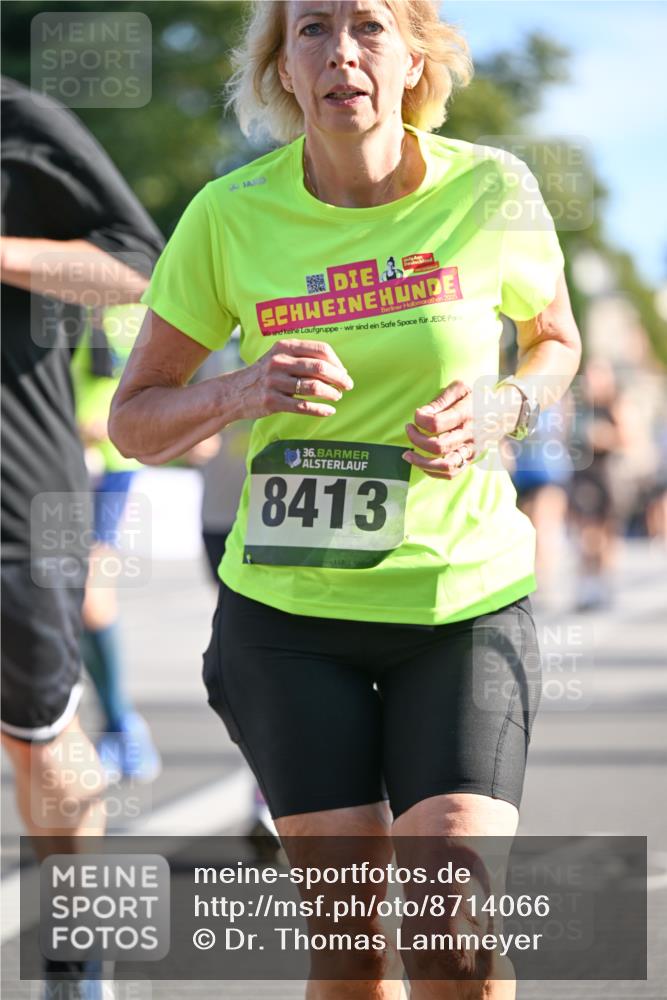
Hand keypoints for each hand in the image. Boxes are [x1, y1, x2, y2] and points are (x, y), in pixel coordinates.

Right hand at [232, 339, 352, 420]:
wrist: (235, 392)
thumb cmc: (266, 374)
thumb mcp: (280, 357)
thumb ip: (305, 358)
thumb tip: (339, 369)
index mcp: (285, 346)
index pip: (321, 349)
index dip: (337, 362)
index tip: (344, 372)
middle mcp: (279, 361)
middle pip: (320, 367)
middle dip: (339, 378)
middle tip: (348, 386)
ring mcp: (274, 382)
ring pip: (313, 387)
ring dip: (331, 393)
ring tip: (337, 397)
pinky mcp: (272, 401)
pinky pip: (303, 406)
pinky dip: (320, 410)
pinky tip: (329, 411)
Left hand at [403, 380, 522, 478]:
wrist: (503, 412)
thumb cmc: (475, 398)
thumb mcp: (461, 389)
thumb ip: (440, 399)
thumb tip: (422, 414)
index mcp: (466, 414)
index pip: (437, 423)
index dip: (420, 420)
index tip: (417, 414)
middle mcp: (469, 435)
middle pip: (437, 446)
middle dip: (416, 439)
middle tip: (409, 429)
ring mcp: (470, 450)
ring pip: (444, 465)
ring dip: (421, 462)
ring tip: (407, 454)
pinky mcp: (470, 460)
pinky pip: (450, 473)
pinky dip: (432, 471)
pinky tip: (421, 462)